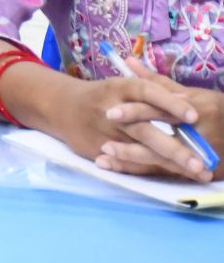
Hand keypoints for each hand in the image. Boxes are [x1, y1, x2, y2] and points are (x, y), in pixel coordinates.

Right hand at [33, 67, 211, 182]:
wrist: (61, 106)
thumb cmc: (103, 95)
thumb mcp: (123, 85)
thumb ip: (154, 90)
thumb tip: (188, 99)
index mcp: (119, 89)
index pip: (147, 92)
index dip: (169, 103)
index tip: (194, 116)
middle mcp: (111, 110)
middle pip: (145, 130)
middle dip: (174, 148)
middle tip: (200, 162)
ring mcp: (104, 132)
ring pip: (139, 151)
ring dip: (168, 164)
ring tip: (194, 173)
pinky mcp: (98, 150)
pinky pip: (127, 163)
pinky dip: (150, 170)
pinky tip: (173, 176)